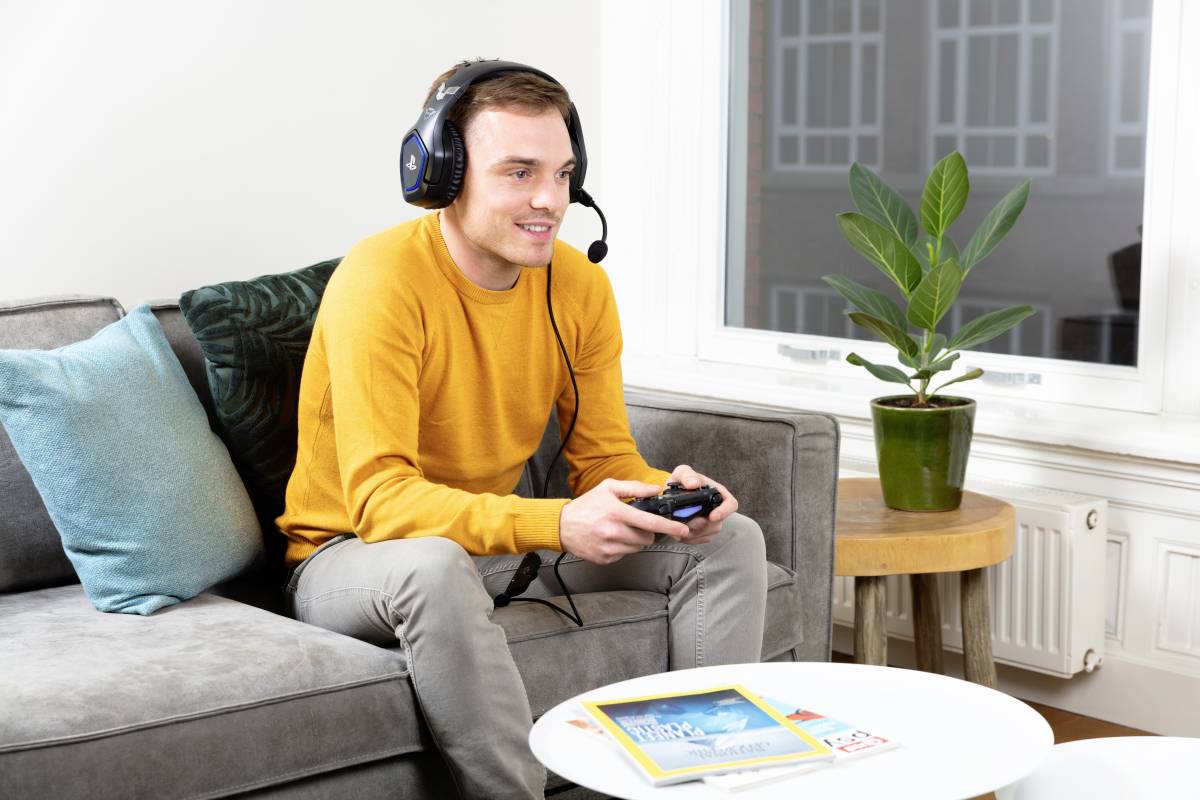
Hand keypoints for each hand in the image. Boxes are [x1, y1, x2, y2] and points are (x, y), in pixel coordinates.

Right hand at [559, 479, 690, 564]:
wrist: (562, 526)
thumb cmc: (586, 505)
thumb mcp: (608, 488)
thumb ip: (634, 488)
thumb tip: (655, 490)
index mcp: (617, 512)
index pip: (650, 522)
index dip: (670, 527)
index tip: (683, 530)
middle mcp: (614, 532)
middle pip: (647, 538)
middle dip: (648, 533)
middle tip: (637, 525)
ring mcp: (609, 548)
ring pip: (637, 548)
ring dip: (635, 541)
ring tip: (621, 530)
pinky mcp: (605, 559)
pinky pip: (624, 555)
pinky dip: (623, 548)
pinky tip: (611, 538)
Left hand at [668, 464, 737, 545]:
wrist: (672, 495)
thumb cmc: (681, 481)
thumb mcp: (682, 473)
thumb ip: (687, 475)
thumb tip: (693, 484)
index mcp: (718, 493)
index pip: (731, 504)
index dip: (724, 512)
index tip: (712, 517)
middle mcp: (718, 509)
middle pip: (717, 524)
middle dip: (700, 525)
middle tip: (685, 523)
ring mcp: (712, 523)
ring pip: (707, 534)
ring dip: (692, 532)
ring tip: (677, 525)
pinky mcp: (703, 533)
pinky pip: (698, 540)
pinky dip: (687, 538)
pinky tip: (678, 530)